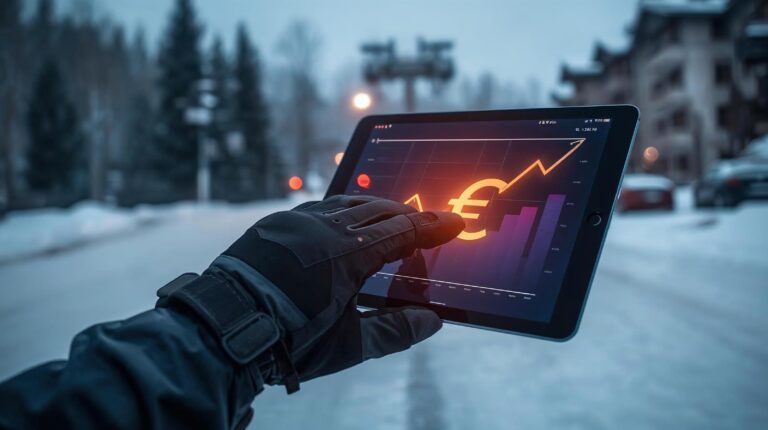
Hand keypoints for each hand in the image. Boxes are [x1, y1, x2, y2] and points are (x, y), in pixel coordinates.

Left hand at [214, 195, 463, 384]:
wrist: (225, 327)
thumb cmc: (289, 339)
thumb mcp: (349, 344)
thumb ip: (395, 331)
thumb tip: (432, 321)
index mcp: (349, 254)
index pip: (402, 232)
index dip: (432, 227)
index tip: (454, 222)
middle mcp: (325, 228)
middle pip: (378, 210)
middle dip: (406, 214)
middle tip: (424, 220)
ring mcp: (296, 221)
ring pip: (346, 203)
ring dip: (373, 208)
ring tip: (387, 215)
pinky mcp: (274, 224)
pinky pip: (316, 207)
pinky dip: (339, 210)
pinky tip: (340, 219)